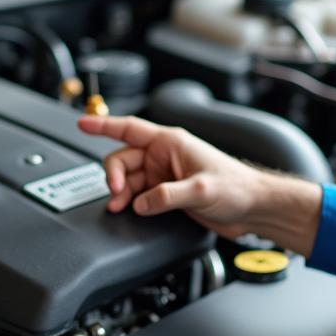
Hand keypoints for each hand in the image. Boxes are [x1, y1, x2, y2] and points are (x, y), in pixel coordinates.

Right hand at [78, 114, 264, 236]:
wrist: (253, 208)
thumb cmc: (237, 188)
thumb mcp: (200, 190)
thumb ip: (166, 196)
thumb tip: (140, 203)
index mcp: (170, 142)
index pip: (128, 129)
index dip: (103, 125)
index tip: (82, 124)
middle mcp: (164, 156)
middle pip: (122, 159)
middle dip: (113, 176)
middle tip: (116, 195)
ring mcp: (164, 175)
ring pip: (128, 180)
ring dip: (120, 193)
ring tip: (120, 206)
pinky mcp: (167, 193)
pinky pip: (139, 195)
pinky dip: (131, 202)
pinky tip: (131, 210)